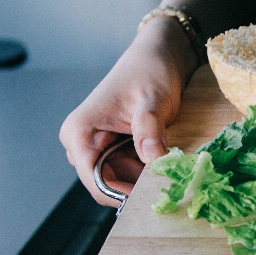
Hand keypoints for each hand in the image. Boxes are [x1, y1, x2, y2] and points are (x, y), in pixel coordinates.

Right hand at [59, 17, 197, 205]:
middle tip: (172, 191)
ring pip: (122, 181)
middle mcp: (83, 144)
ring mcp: (99, 147)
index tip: (155, 199)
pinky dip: (150, 173)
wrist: (159, 55)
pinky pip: (132, 172)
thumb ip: (149, 130)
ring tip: (175, 179)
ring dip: (147, 183)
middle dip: (139, 191)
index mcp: (80, 132)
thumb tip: (154, 161)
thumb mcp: (153, 101)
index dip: (124, 195)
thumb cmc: (150, 71)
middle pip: (108, 185)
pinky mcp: (117, 148)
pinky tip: (170, 169)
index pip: (95, 181)